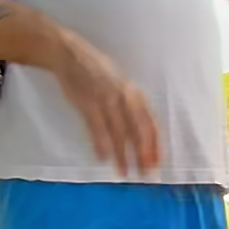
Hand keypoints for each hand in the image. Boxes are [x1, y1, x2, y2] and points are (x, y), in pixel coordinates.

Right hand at [40, 33, 164, 174]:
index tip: (158, 163)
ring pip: (118, 133)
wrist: (70, 55)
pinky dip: (100, 143)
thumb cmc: (96, 71)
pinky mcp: (87, 102)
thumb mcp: (120, 84)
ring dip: (122, 155)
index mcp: (134, 93)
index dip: (155, 144)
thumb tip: (138, 128)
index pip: (150, 123)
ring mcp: (106, 99)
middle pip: (138, 130)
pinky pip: (96, 127)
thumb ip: (130, 103)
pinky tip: (103, 158)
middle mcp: (124, 97)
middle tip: (146, 174)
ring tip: (124, 172)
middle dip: (143, 154)